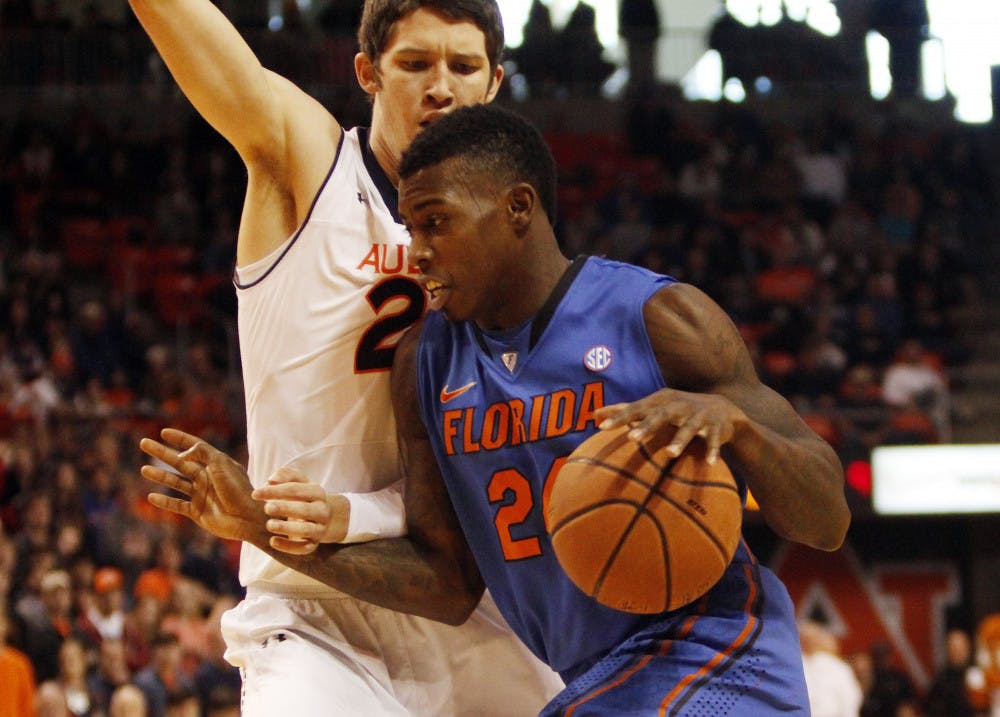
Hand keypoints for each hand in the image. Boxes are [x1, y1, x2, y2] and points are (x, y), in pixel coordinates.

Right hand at [139, 428, 267, 544]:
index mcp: (215, 464)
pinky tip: (151, 496)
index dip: (180, 439)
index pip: (194, 447)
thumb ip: (202, 453)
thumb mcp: (222, 465)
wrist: (247, 519)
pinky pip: (177, 505)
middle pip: (180, 462)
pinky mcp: (197, 512)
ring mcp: (201, 494)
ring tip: (144, 469)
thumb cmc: (238, 490)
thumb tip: (182, 453)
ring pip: (175, 482)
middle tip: (144, 443)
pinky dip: (164, 502)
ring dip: (160, 475)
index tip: (164, 432)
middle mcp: (207, 477)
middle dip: (162, 453)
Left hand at [252, 468, 350, 553]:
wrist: (320, 516)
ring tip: (269, 525)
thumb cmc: (301, 495)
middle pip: (304, 509)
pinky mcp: (314, 544)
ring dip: (286, 528)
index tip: (255, 494)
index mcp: (317, 492)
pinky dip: (288, 547)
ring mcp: (320, 528)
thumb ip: (284, 475)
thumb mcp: (296, 481)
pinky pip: (303, 548)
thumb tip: (271, 481)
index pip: (295, 489)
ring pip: (306, 530)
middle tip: (266, 508)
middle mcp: (322, 510)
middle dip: (285, 508)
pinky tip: (272, 541)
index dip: (275, 491)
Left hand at [593, 387, 744, 463]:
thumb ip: (625, 411)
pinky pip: (713, 439)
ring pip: (688, 427)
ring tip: (670, 454)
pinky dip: (712, 450)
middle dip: (646, 426)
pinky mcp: (717, 426)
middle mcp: (678, 405)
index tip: (601, 428)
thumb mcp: (653, 407)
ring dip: (680, 440)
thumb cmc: (677, 410)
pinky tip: (710, 463)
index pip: (636, 408)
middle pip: (660, 415)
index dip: (619, 417)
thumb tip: (594, 414)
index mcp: (660, 401)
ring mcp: (699, 414)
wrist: (721, 408)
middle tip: (631, 439)